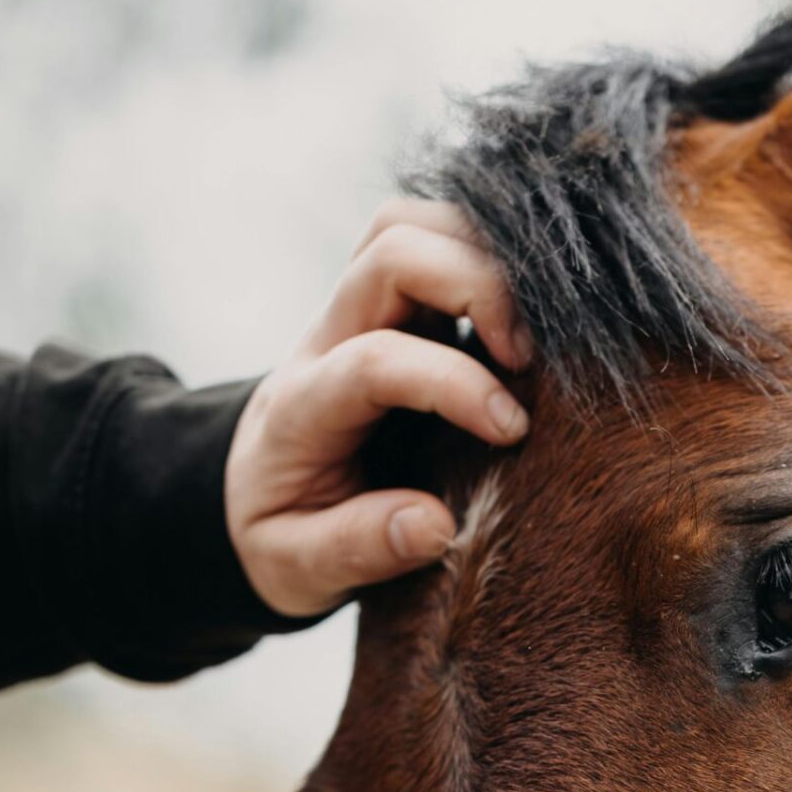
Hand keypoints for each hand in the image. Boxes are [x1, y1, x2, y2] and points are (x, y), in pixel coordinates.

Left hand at [225, 199, 531, 616]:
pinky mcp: (393, 299)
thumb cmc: (285, 529)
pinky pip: (432, 233)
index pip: (376, 359)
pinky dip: (485, 245)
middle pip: (393, 253)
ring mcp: (359, 306)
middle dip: (478, 288)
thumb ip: (359, 549)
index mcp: (302, 405)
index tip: (512, 431)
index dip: (454, 383)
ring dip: (483, 251)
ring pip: (411, 223)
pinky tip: (529, 299)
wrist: (254, 489)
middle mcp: (327, 336)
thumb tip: (434, 525)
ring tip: (536, 321)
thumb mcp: (298, 568)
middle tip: (531, 358)